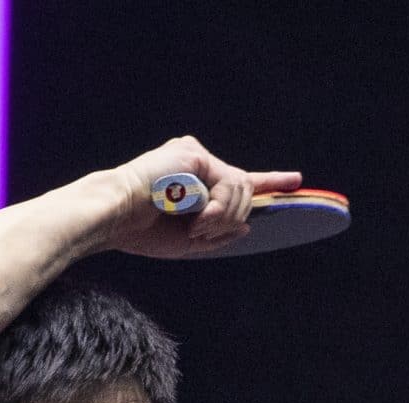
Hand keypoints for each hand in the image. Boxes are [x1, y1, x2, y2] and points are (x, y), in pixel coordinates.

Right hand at [100, 136, 302, 259]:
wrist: (113, 216)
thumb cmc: (141, 231)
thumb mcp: (189, 241)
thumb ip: (219, 233)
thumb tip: (247, 225)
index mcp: (195, 181)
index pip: (240, 180)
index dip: (270, 181)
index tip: (295, 181)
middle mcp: (198, 163)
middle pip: (245, 191)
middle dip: (232, 220)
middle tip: (201, 233)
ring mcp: (196, 156)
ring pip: (242, 189)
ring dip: (224, 217)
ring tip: (195, 226)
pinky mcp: (195, 154)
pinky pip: (229, 185)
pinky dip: (218, 209)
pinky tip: (196, 216)